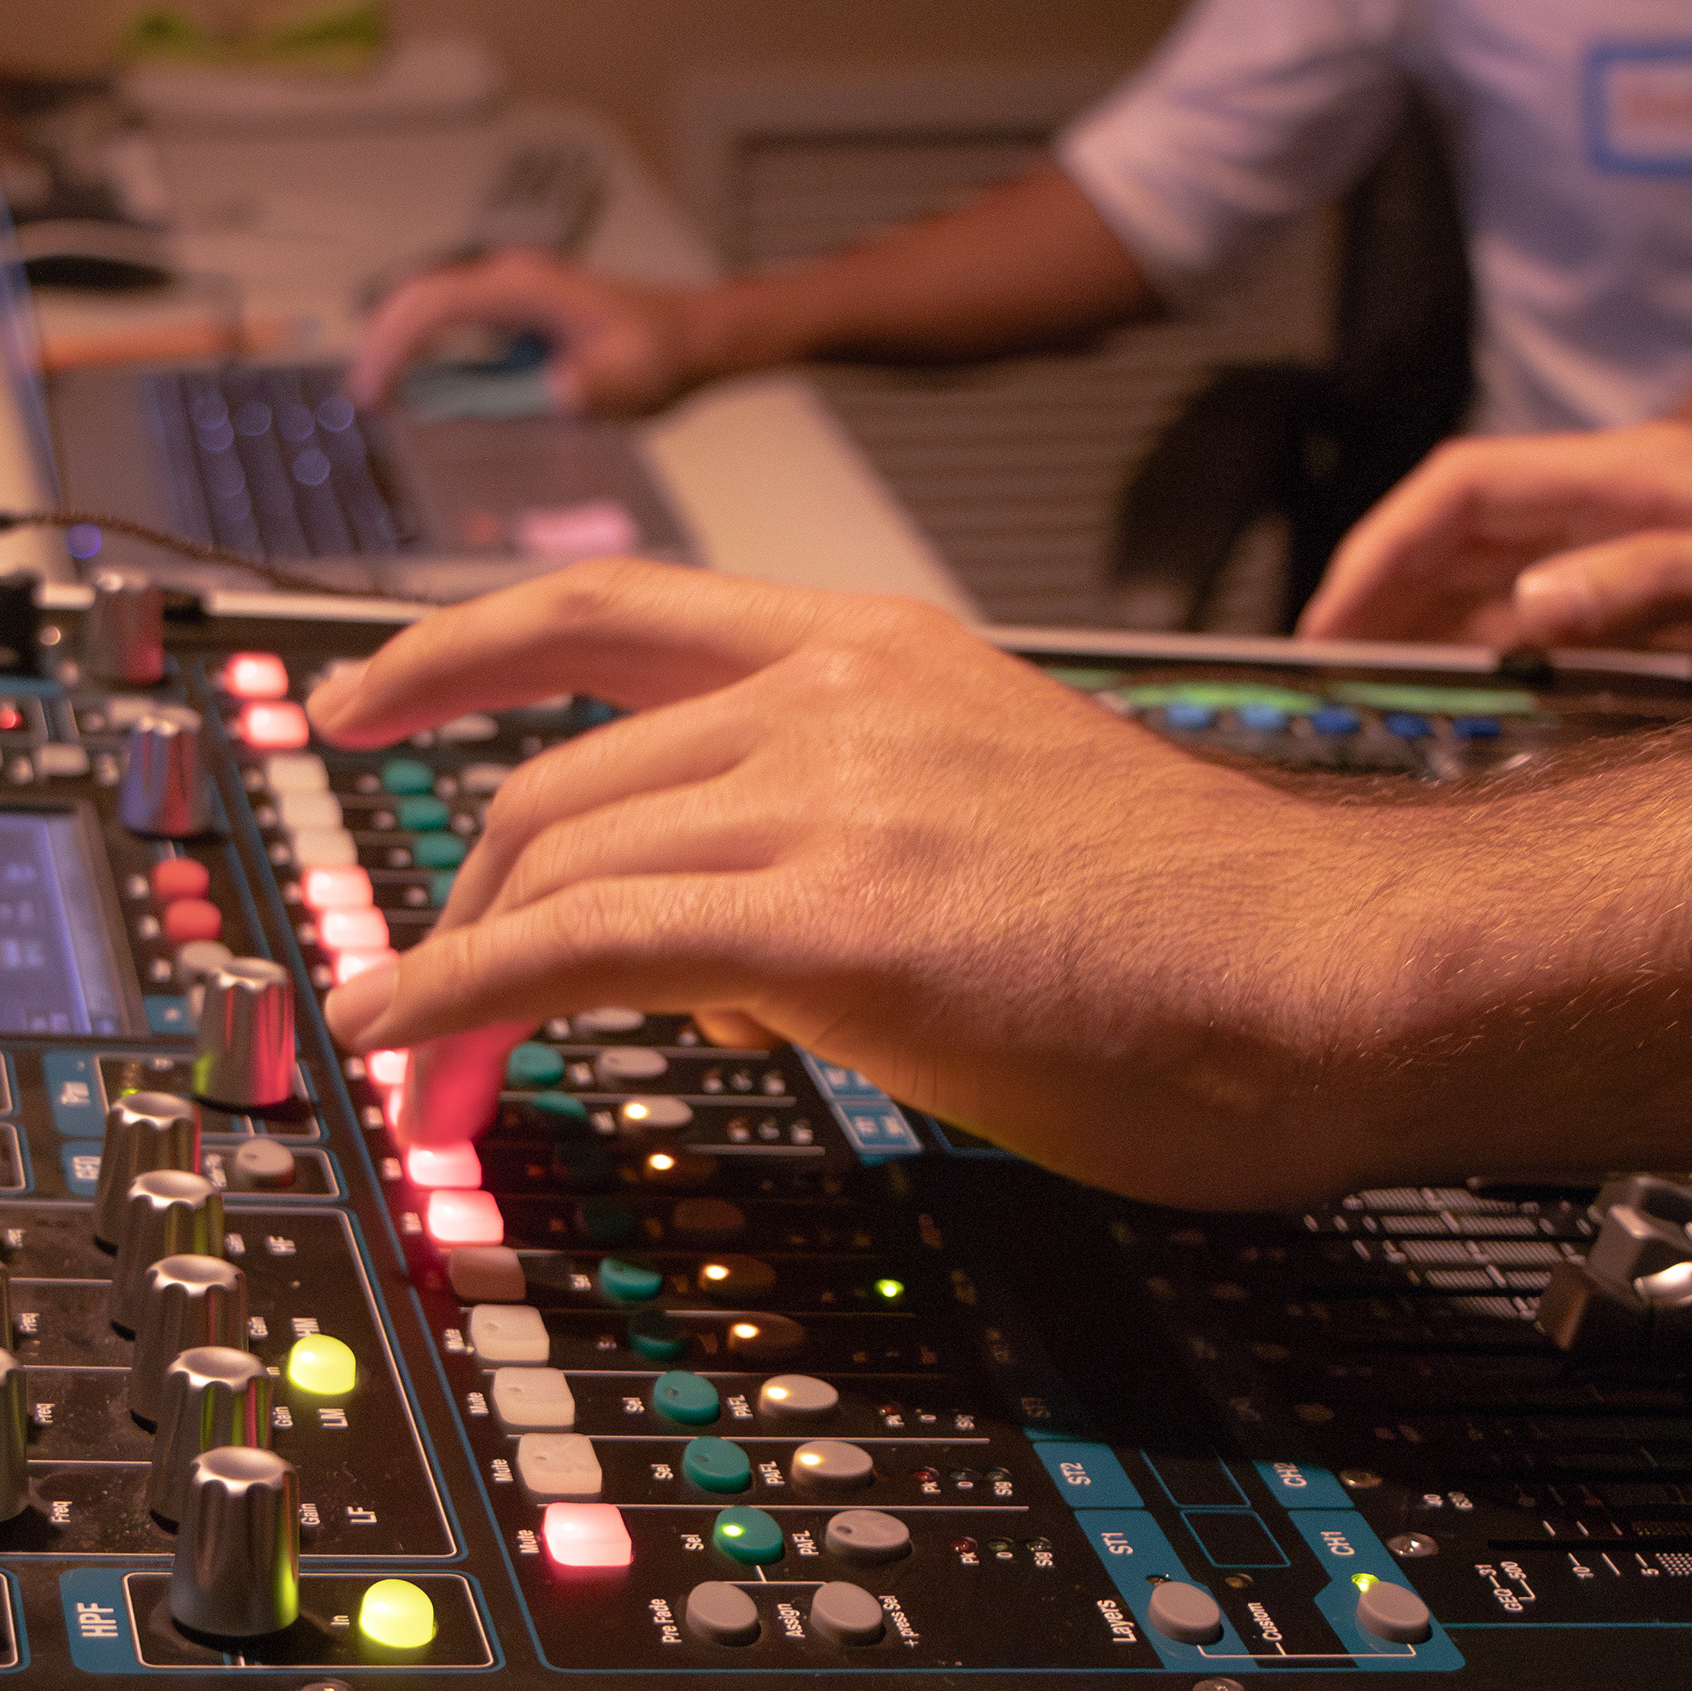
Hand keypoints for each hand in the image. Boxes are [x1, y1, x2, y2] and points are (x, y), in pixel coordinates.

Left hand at [305, 563, 1469, 1209]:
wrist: (1335, 973)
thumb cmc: (1205, 935)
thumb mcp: (993, 833)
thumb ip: (842, 848)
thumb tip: (719, 956)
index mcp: (880, 652)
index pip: (611, 612)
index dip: (450, 653)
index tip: (357, 704)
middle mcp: (838, 695)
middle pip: (560, 776)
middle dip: (460, 903)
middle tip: (419, 1006)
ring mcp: (835, 794)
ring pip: (558, 859)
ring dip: (456, 977)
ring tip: (424, 1078)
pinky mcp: (836, 915)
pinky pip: (579, 944)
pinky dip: (456, 994)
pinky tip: (405, 1043)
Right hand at [347, 251, 718, 416]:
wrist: (691, 335)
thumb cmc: (660, 349)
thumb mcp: (622, 379)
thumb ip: (579, 390)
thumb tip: (547, 399)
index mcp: (524, 287)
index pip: (434, 305)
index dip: (393, 347)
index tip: (374, 392)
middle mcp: (508, 282)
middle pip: (417, 300)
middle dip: (381, 348)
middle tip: (361, 403)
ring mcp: (509, 297)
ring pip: (430, 311)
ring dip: (400, 351)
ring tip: (378, 400)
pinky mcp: (515, 318)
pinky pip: (454, 330)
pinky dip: (428, 358)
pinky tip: (420, 393)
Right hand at [1295, 422, 1691, 681]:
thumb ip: (1665, 578)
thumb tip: (1530, 602)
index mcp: (1639, 474)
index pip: (1463, 486)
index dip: (1381, 549)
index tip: (1328, 624)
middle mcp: (1624, 501)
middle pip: (1458, 532)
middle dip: (1379, 596)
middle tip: (1324, 680)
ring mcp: (1640, 546)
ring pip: (1492, 577)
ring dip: (1425, 631)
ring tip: (1373, 700)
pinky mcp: (1663, 595)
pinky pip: (1546, 619)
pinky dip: (1489, 658)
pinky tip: (1470, 708)